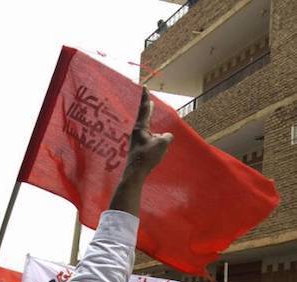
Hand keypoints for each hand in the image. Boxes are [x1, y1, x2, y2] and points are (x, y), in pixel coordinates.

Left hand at [110, 86, 172, 215]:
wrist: (134, 173)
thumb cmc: (146, 158)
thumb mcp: (162, 144)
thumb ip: (167, 136)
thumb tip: (164, 137)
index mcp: (140, 128)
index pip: (145, 109)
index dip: (146, 97)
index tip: (144, 87)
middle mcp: (136, 132)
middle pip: (144, 117)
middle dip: (148, 109)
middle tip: (147, 99)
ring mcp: (135, 140)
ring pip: (150, 133)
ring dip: (155, 134)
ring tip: (156, 145)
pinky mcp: (137, 148)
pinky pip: (149, 142)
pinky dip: (154, 143)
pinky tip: (155, 152)